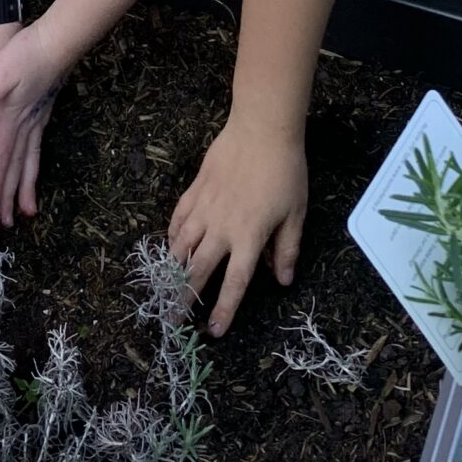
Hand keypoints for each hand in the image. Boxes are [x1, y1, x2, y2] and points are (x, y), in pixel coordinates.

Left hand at [0, 19, 71, 222]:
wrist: (56, 43)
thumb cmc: (23, 55)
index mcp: (9, 121)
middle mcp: (25, 127)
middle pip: (16, 169)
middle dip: (10, 197)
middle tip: (8, 223)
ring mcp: (36, 123)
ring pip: (30, 163)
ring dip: (26, 189)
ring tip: (29, 212)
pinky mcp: (42, 116)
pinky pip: (37, 150)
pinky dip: (35, 169)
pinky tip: (34, 174)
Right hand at [169, 116, 307, 337]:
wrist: (262, 129)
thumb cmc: (285, 171)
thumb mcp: (296, 213)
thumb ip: (287, 248)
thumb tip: (282, 280)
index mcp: (249, 237)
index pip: (234, 283)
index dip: (223, 310)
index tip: (212, 331)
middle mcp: (221, 228)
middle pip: (197, 270)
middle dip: (183, 298)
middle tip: (171, 319)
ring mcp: (204, 208)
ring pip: (180, 246)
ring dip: (173, 270)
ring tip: (166, 287)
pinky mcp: (194, 190)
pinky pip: (177, 219)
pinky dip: (171, 237)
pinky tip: (170, 247)